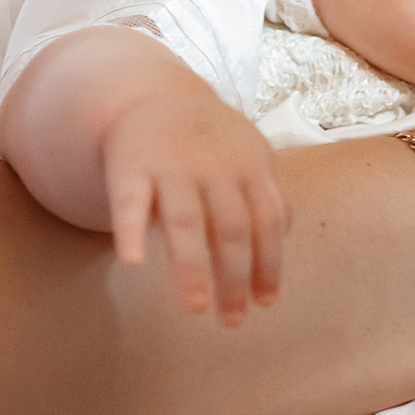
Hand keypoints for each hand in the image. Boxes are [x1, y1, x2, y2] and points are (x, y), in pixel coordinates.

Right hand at [103, 77, 286, 324]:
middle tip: (232, 319)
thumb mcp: (249, 155)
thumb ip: (269, 195)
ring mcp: (171, 166)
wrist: (151, 95)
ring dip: (192, 268)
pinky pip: (130, 202)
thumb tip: (284, 239)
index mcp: (250, 165)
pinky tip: (133, 262)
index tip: (264, 303)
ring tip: (196, 309)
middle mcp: (214, 166)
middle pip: (231, 228)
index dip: (268, 263)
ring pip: (186, 222)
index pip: (268, 221)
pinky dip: (131, 231)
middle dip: (234, 277)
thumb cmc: (209, 140)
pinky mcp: (130, 167)